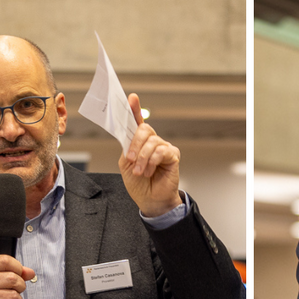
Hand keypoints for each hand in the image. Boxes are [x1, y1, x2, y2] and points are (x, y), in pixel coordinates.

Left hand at [118, 93, 183, 216]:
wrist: (150, 200)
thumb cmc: (139, 184)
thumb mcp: (125, 164)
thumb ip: (127, 148)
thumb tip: (130, 138)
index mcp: (139, 143)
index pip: (137, 123)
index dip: (134, 109)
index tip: (131, 98)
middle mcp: (152, 142)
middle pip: (144, 130)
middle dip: (135, 144)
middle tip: (130, 158)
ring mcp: (164, 148)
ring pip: (152, 142)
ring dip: (142, 158)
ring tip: (140, 171)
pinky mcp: (173, 156)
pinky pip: (162, 151)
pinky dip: (153, 161)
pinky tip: (150, 170)